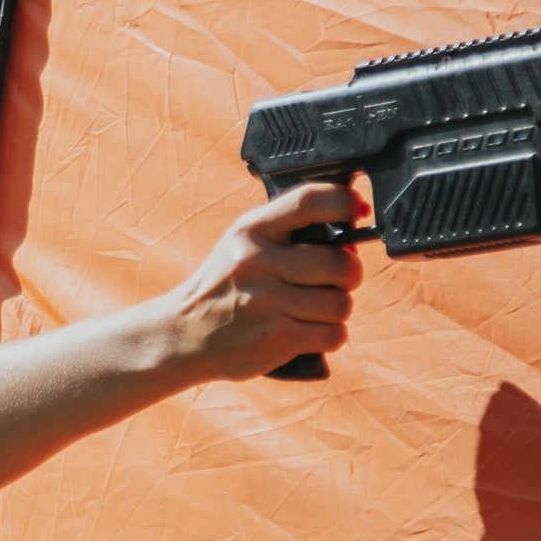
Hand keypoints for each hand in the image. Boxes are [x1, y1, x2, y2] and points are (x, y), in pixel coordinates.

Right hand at [151, 181, 363, 380]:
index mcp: (251, 231)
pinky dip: (329, 335)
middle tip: (334, 280)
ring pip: (341, 304)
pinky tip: (308, 331)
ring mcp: (266, 302)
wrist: (183, 333)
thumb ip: (287, 232)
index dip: (343, 202)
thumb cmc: (224, 286)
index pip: (308, 202)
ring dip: (336, 310)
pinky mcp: (275, 339)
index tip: (356, 210)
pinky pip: (333, 334)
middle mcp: (257, 262)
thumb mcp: (241, 244)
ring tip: (313, 309)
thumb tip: (351, 238)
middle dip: (348, 274)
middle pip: (340, 263)